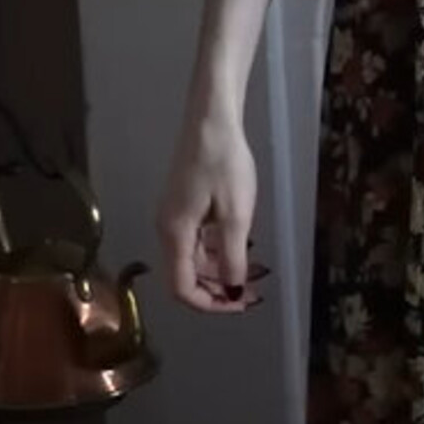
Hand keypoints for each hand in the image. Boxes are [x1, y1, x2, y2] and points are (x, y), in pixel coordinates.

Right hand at [157, 108, 266, 313]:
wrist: (212, 119)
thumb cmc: (224, 164)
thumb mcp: (236, 214)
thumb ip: (233, 257)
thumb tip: (231, 290)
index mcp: (174, 235)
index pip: (182, 288)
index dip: (210, 304)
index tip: (241, 303)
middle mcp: (167, 230)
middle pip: (187, 276)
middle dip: (219, 289)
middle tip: (254, 291)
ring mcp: (174, 217)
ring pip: (194, 259)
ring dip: (222, 271)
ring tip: (256, 271)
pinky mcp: (183, 205)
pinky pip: (198, 241)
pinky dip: (219, 251)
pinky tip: (243, 246)